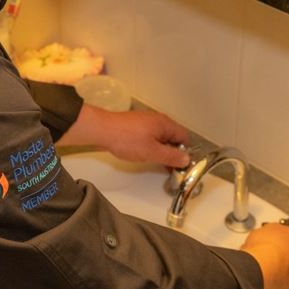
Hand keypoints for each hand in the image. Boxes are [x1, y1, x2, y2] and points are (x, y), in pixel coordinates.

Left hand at [57, 104, 189, 167]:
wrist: (102, 130)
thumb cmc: (127, 139)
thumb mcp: (152, 152)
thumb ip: (171, 156)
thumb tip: (186, 159)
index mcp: (165, 123)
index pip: (184, 137)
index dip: (186, 152)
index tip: (183, 165)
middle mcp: (157, 120)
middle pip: (173, 137)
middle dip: (174, 152)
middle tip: (172, 168)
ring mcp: (146, 121)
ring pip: (161, 137)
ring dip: (163, 150)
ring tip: (160, 164)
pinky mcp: (136, 125)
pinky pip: (151, 136)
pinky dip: (153, 146)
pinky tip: (148, 155)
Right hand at [240, 223, 288, 288]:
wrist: (260, 271)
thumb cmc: (269, 249)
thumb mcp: (271, 228)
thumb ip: (279, 233)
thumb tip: (273, 234)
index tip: (285, 241)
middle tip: (277, 254)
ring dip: (284, 274)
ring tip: (268, 267)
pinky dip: (275, 285)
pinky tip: (264, 278)